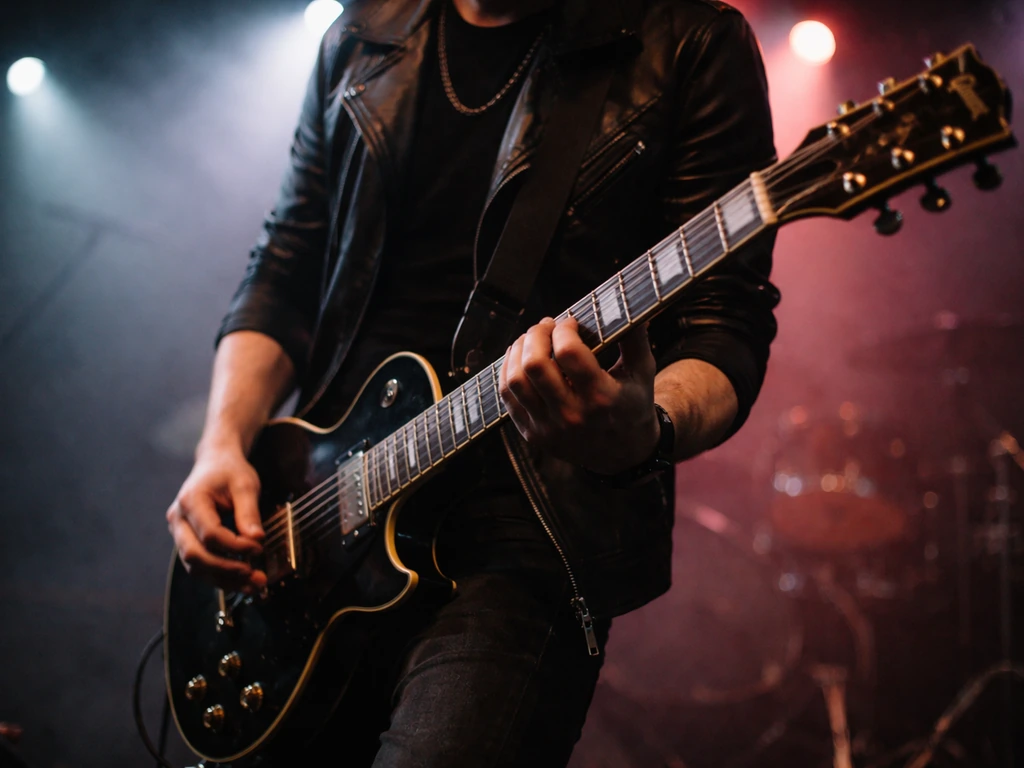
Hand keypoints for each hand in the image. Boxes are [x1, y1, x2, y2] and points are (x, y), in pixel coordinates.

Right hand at [166, 444, 266, 591]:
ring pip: (194, 566)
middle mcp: (178, 519)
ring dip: (223, 580)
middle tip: (255, 575)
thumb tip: (256, 540)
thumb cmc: (230, 471)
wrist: (215, 463)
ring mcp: (179, 532)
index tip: (259, 548)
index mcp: (191, 501)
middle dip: (226, 570)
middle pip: (195, 555)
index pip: (210, 534)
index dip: (235, 546)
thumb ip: (249, 513)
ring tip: (253, 584)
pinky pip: (199, 565)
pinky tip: (243, 581)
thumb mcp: (245, 485)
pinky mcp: (187, 541)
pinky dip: (220, 576)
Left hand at [499, 317, 660, 474]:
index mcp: (602, 398)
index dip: (565, 329)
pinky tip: (520, 358)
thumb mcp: (642, 372)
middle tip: (547, 326)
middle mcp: (573, 416)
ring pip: (515, 380)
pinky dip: (508, 371)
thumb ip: (635, 338)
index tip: (571, 323)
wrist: (624, 454)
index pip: (569, 353)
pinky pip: (507, 398)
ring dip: (518, 350)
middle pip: (535, 365)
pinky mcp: (533, 435)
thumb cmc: (632, 404)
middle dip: (536, 334)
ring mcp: (549, 428)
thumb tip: (631, 305)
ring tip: (531, 339)